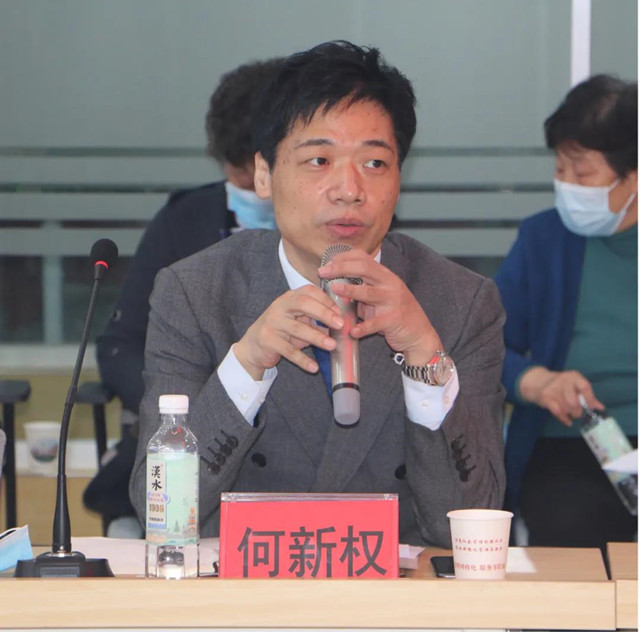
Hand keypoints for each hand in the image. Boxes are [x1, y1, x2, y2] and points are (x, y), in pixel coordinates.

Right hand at [234, 285, 343, 379]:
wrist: (252, 347)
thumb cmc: (281, 331)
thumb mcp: (297, 321)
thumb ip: (314, 320)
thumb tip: (340, 324)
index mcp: (289, 298)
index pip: (308, 292)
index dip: (326, 300)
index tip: (339, 312)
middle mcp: (279, 307)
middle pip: (303, 304)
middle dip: (324, 314)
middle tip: (340, 325)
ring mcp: (272, 323)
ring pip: (298, 329)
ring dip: (317, 338)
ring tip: (332, 346)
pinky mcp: (267, 340)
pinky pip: (289, 351)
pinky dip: (303, 360)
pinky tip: (314, 367)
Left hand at [317, 249, 440, 364]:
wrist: (419, 334)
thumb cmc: (394, 314)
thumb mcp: (379, 297)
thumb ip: (361, 290)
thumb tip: (334, 286)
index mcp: (385, 276)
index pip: (363, 258)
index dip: (343, 258)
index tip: (327, 264)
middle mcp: (390, 284)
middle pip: (365, 268)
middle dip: (341, 268)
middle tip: (323, 272)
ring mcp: (393, 301)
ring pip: (370, 293)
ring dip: (350, 290)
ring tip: (334, 289)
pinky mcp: (394, 320)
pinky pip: (376, 323)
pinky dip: (363, 328)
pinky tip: (352, 331)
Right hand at [518, 366, 603, 425]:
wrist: (539, 381)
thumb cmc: (562, 385)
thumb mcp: (575, 386)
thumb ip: (588, 396)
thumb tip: (600, 407)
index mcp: (574, 376)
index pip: (584, 387)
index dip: (589, 399)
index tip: (590, 407)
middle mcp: (564, 381)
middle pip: (574, 402)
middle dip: (577, 411)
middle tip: (577, 413)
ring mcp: (553, 389)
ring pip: (566, 408)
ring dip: (569, 414)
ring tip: (570, 413)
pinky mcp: (545, 397)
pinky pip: (557, 412)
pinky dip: (564, 418)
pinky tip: (567, 421)